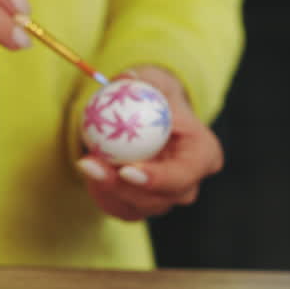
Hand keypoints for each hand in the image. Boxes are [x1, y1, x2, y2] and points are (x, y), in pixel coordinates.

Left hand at [75, 66, 223, 220]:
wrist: (149, 118)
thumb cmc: (156, 98)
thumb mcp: (154, 82)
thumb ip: (143, 80)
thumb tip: (127, 79)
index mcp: (204, 154)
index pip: (184, 175)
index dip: (157, 178)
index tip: (126, 170)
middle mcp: (189, 184)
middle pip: (159, 199)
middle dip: (122, 188)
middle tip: (91, 165)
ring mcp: (167, 200)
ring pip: (137, 208)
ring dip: (106, 189)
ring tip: (86, 162)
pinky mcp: (144, 207)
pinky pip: (121, 209)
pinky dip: (102, 193)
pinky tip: (90, 171)